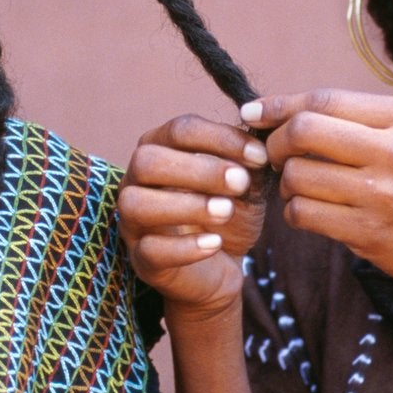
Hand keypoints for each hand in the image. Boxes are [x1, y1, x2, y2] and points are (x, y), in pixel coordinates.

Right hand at [118, 114, 267, 318]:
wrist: (226, 263)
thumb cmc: (229, 211)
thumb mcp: (245, 182)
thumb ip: (248, 160)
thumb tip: (260, 142)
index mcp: (160, 149)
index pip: (179, 129)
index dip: (220, 139)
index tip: (259, 156)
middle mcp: (136, 180)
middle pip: (147, 161)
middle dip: (198, 169)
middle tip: (239, 182)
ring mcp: (133, 221)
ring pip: (137, 204)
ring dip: (186, 205)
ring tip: (225, 211)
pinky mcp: (142, 260)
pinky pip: (150, 250)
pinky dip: (185, 246)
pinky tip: (215, 243)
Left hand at [244, 89, 392, 301]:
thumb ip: (371, 120)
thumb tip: (298, 109)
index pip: (323, 99)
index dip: (279, 104)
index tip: (254, 111)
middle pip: (303, 130)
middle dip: (274, 142)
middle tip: (273, 154)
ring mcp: (381, 193)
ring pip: (297, 174)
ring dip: (285, 181)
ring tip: (298, 186)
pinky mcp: (368, 233)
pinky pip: (303, 213)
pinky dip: (294, 211)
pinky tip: (308, 212)